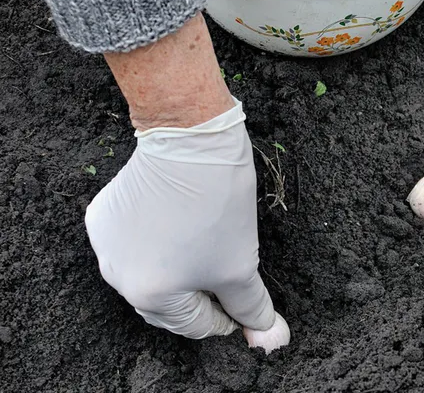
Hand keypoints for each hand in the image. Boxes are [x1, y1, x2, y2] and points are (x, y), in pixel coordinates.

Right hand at [85, 100, 288, 348]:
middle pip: (169, 304)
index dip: (228, 315)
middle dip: (201, 294)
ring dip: (178, 270)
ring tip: (207, 247)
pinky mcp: (102, 215)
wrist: (191, 140)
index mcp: (148, 295)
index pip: (196, 325)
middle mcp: (117, 276)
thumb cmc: (216, 203)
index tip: (245, 302)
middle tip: (229, 275)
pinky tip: (180, 226)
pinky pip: (133, 244)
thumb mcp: (241, 264)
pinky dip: (156, 243)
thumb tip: (268, 336)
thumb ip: (252, 307)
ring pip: (150, 273)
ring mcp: (105, 244)